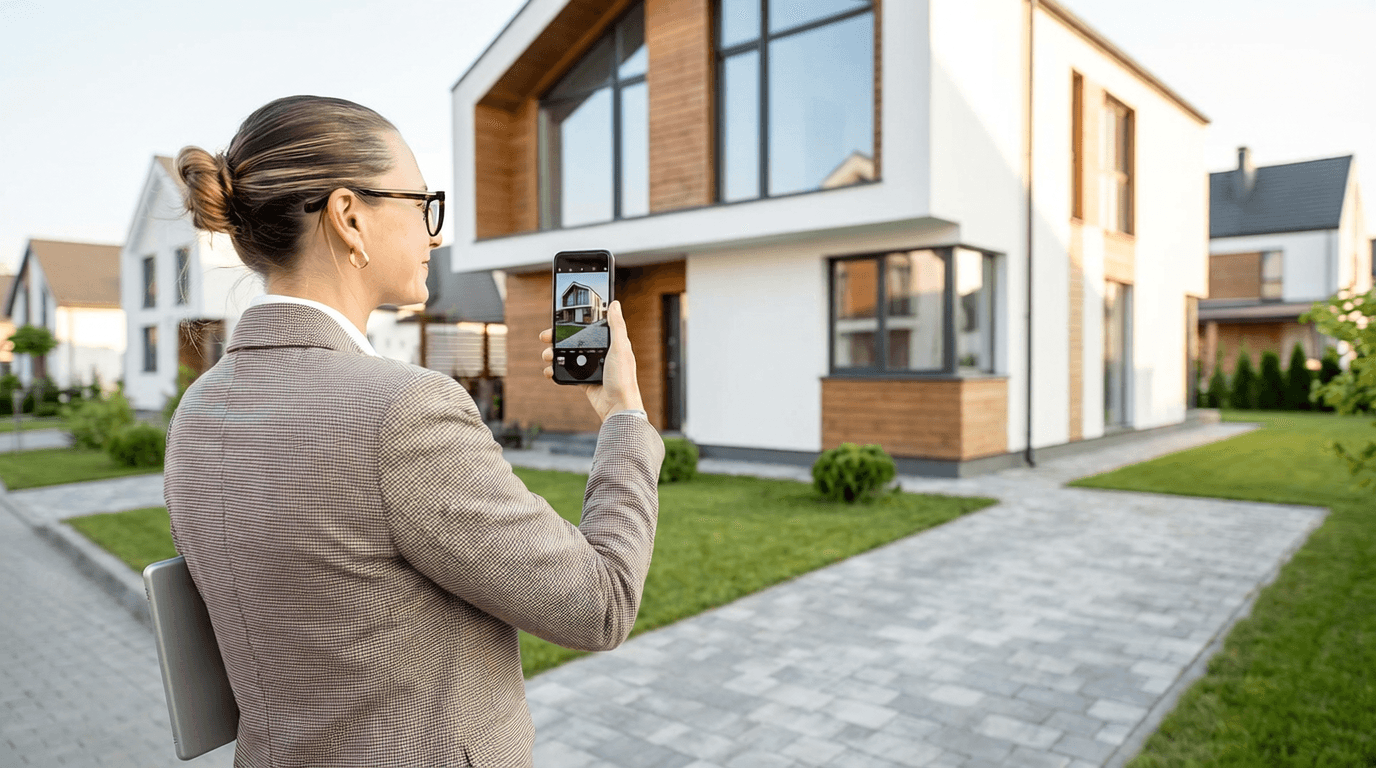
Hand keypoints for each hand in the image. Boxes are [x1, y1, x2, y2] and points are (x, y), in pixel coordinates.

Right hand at [541, 301, 644, 421]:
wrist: (618, 407)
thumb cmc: (623, 378)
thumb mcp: (620, 348)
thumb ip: (616, 326)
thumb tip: (615, 304)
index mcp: (611, 344)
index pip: (589, 328)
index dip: (574, 322)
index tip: (560, 318)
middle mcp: (601, 353)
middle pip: (574, 341)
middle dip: (557, 338)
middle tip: (545, 337)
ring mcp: (591, 367)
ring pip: (568, 356)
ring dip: (554, 354)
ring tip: (546, 356)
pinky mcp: (585, 380)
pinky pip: (567, 372)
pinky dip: (556, 370)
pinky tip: (549, 370)